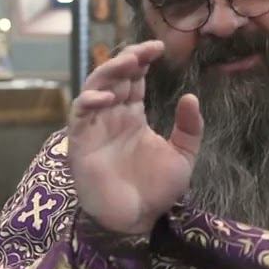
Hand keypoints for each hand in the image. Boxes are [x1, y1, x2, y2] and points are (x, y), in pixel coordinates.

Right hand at [68, 40, 202, 234]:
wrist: (137, 222)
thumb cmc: (156, 191)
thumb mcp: (182, 157)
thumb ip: (189, 128)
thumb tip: (190, 96)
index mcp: (133, 117)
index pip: (134, 80)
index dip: (142, 60)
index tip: (159, 47)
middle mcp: (112, 117)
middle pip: (114, 77)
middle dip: (127, 60)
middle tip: (145, 51)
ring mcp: (95, 128)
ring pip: (94, 88)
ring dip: (109, 72)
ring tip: (128, 62)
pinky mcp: (80, 143)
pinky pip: (79, 114)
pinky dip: (89, 100)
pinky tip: (108, 96)